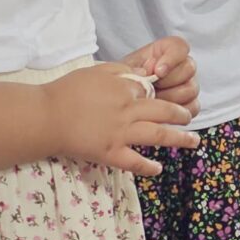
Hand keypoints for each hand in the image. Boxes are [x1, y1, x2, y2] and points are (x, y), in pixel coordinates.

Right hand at [49, 62, 200, 176]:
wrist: (46, 116)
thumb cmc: (67, 91)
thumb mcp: (96, 71)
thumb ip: (121, 71)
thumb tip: (142, 74)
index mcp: (124, 89)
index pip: (152, 91)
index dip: (158, 95)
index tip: (161, 99)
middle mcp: (127, 111)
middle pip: (164, 111)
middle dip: (180, 114)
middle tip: (189, 117)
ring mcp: (121, 134)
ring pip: (158, 136)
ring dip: (180, 139)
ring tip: (194, 141)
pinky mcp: (111, 153)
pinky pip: (135, 162)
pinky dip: (148, 167)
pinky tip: (159, 168)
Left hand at [123, 36, 199, 117]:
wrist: (122, 102)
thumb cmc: (124, 83)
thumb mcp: (124, 71)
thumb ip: (136, 67)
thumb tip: (148, 71)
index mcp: (164, 52)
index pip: (180, 46)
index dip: (172, 57)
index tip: (158, 71)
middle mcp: (180, 66)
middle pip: (188, 67)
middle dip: (168, 80)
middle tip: (152, 88)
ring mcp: (187, 85)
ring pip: (191, 89)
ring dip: (170, 97)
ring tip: (153, 100)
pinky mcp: (190, 105)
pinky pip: (192, 107)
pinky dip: (177, 111)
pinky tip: (162, 111)